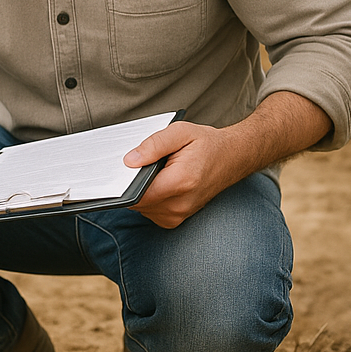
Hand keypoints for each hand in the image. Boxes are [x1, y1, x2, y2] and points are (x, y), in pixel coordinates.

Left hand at [124, 121, 245, 228]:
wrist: (232, 157)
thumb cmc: (207, 144)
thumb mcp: (180, 132)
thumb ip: (153, 145)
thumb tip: (129, 161)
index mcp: (180, 182)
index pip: (137, 194)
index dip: (123, 184)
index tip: (117, 172)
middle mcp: (179, 204)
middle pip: (136, 201)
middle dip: (132, 184)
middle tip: (139, 164)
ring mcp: (178, 215)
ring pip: (141, 208)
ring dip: (141, 191)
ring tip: (155, 171)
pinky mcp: (176, 219)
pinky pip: (150, 211)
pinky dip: (148, 197)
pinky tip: (158, 182)